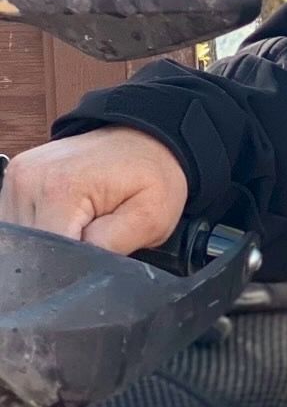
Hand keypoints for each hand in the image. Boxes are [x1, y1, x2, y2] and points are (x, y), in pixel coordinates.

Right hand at [0, 128, 188, 254]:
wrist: (143, 138)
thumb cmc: (151, 174)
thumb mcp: (151, 217)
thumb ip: (112, 246)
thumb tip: (80, 265)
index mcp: (59, 190)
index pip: (49, 255)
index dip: (75, 267)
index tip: (99, 258)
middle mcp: (28, 181)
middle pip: (33, 248)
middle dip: (64, 253)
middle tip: (96, 238)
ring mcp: (16, 179)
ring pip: (24, 239)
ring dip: (51, 241)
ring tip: (83, 225)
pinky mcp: (15, 181)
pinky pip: (20, 222)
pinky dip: (42, 229)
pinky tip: (68, 219)